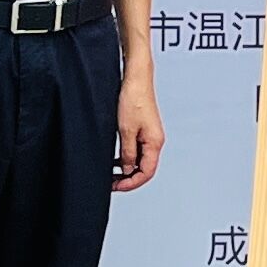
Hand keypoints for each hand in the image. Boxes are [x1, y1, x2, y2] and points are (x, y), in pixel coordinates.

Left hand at [112, 70, 164, 191]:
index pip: (147, 172)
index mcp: (155, 142)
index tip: (117, 187)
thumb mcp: (125, 131)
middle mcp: (155, 140)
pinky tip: (116, 159)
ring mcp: (150, 135)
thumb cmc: (133, 99)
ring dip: (127, 169)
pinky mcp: (144, 129)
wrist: (136, 79)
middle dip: (129, 178)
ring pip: (140, 160)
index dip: (131, 183)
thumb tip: (128, 170)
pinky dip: (127, 158)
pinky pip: (137, 150)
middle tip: (112, 183)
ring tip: (112, 174)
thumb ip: (128, 153)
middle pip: (145, 168)